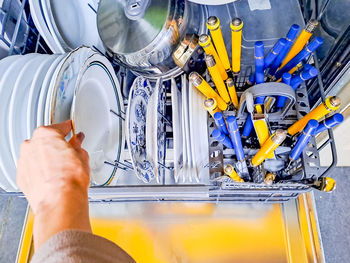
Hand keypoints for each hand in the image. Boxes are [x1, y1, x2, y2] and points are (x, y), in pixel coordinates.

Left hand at [17, 120, 91, 247]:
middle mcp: (31, 145)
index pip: (60, 127)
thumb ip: (77, 145)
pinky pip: (32, 169)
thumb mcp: (82, 156)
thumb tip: (77, 143)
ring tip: (62, 167)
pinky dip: (41, 171)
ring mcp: (24, 161)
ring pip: (37, 155)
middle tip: (69, 152)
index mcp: (46, 134)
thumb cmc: (69, 179)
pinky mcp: (22, 177)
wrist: (60, 201)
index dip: (69, 130)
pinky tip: (54, 176)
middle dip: (57, 145)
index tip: (73, 133)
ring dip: (47, 158)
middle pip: (45, 140)